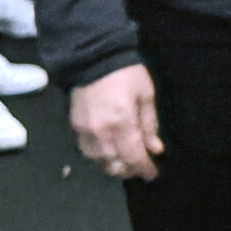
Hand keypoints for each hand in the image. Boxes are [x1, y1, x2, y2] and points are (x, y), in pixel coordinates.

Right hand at [69, 63, 162, 180]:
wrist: (94, 56)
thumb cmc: (126, 73)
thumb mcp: (145, 94)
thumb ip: (149, 124)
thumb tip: (155, 149)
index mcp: (122, 122)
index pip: (133, 156)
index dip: (144, 169)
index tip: (152, 175)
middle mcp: (101, 132)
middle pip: (114, 164)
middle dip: (129, 170)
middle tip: (140, 167)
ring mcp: (85, 131)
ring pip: (99, 161)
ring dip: (114, 166)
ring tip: (126, 162)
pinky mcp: (74, 127)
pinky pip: (87, 151)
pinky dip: (99, 157)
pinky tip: (108, 152)